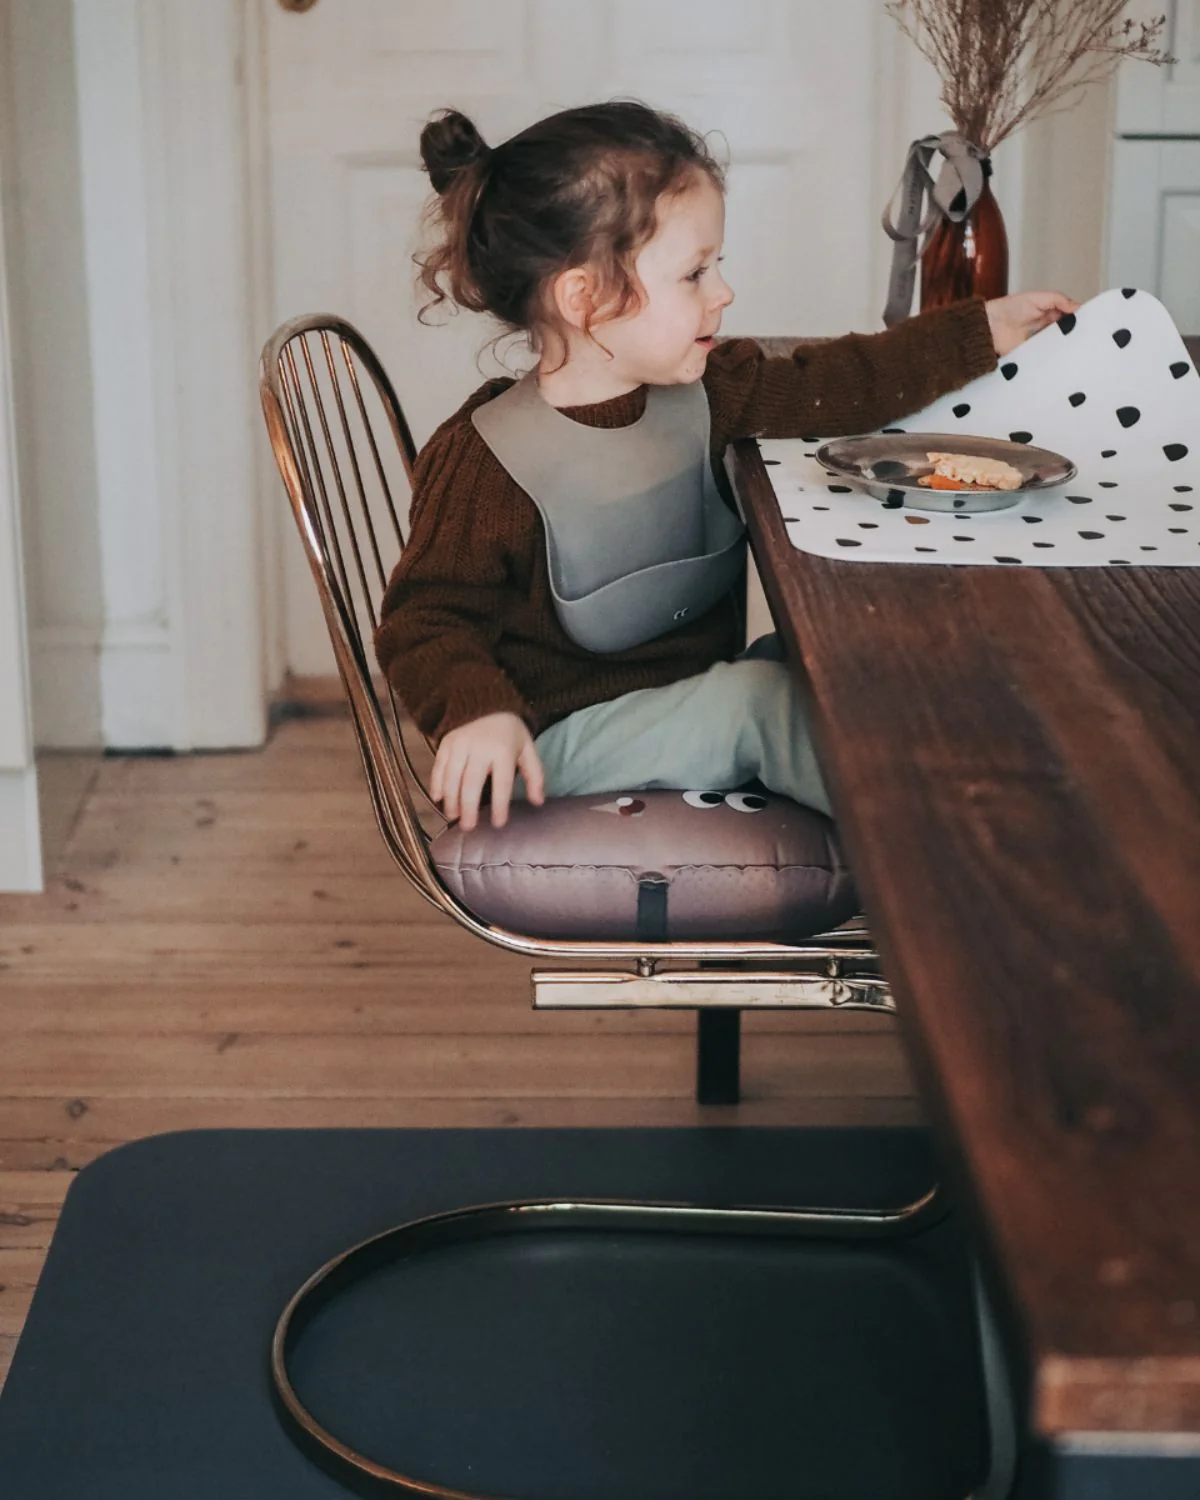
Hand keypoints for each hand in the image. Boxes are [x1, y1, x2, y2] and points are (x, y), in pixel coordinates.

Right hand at [430, 712, 544, 831]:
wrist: (486, 702)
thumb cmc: (509, 732)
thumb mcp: (527, 749)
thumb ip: (534, 775)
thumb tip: (538, 802)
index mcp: (503, 751)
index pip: (502, 783)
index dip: (500, 805)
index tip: (498, 823)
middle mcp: (480, 748)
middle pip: (471, 782)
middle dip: (469, 807)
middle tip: (468, 827)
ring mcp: (460, 744)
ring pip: (452, 776)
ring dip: (451, 799)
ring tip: (453, 816)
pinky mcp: (446, 743)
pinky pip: (439, 766)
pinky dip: (437, 783)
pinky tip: (438, 798)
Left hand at [985, 290, 1079, 356]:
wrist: (990, 326)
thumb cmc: (1010, 308)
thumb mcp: (1038, 298)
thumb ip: (1058, 300)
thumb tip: (1078, 306)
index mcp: (1051, 312)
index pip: (1071, 317)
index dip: (1081, 320)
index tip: (1092, 324)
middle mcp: (1048, 328)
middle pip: (1068, 333)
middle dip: (1076, 336)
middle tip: (1087, 340)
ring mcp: (1041, 342)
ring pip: (1059, 347)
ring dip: (1066, 348)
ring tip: (1079, 351)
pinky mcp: (1033, 355)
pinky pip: (1046, 358)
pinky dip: (1053, 359)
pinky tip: (1062, 361)